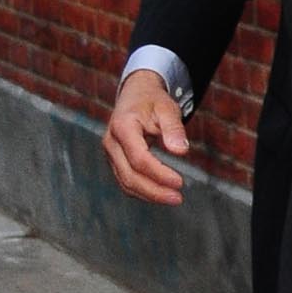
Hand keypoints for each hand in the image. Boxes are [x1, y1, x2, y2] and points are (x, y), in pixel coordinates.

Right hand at [103, 69, 189, 205]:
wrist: (135, 94)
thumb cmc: (153, 101)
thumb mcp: (167, 108)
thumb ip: (174, 128)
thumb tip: (181, 151)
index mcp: (122, 126)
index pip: (139, 159)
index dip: (159, 174)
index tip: (180, 182)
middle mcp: (111, 142)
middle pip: (129, 176)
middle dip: (154, 191)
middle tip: (178, 198)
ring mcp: (110, 153)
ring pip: (125, 182)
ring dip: (149, 195)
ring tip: (173, 198)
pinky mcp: (114, 160)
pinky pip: (125, 181)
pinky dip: (143, 191)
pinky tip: (161, 193)